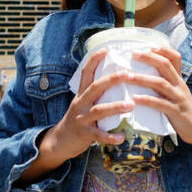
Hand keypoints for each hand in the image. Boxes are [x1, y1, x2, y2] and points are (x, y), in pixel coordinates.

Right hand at [18, 48, 135, 184]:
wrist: (60, 141)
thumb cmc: (78, 119)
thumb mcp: (83, 103)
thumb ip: (96, 94)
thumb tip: (118, 80)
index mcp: (81, 94)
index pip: (86, 73)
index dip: (94, 60)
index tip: (106, 49)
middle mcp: (80, 103)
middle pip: (95, 88)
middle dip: (112, 80)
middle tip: (128, 74)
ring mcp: (82, 119)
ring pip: (99, 110)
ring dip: (116, 107)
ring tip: (131, 105)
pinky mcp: (84, 134)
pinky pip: (98, 135)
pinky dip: (110, 137)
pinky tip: (122, 138)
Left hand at [127, 47, 191, 146]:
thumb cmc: (182, 108)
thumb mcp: (176, 92)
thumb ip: (164, 82)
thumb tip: (142, 74)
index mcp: (178, 79)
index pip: (175, 58)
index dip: (163, 50)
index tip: (148, 46)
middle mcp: (179, 85)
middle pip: (165, 65)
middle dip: (149, 57)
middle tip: (133, 53)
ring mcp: (178, 97)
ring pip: (160, 83)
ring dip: (142, 78)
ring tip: (127, 76)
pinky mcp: (175, 112)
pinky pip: (160, 104)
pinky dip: (147, 100)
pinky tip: (135, 99)